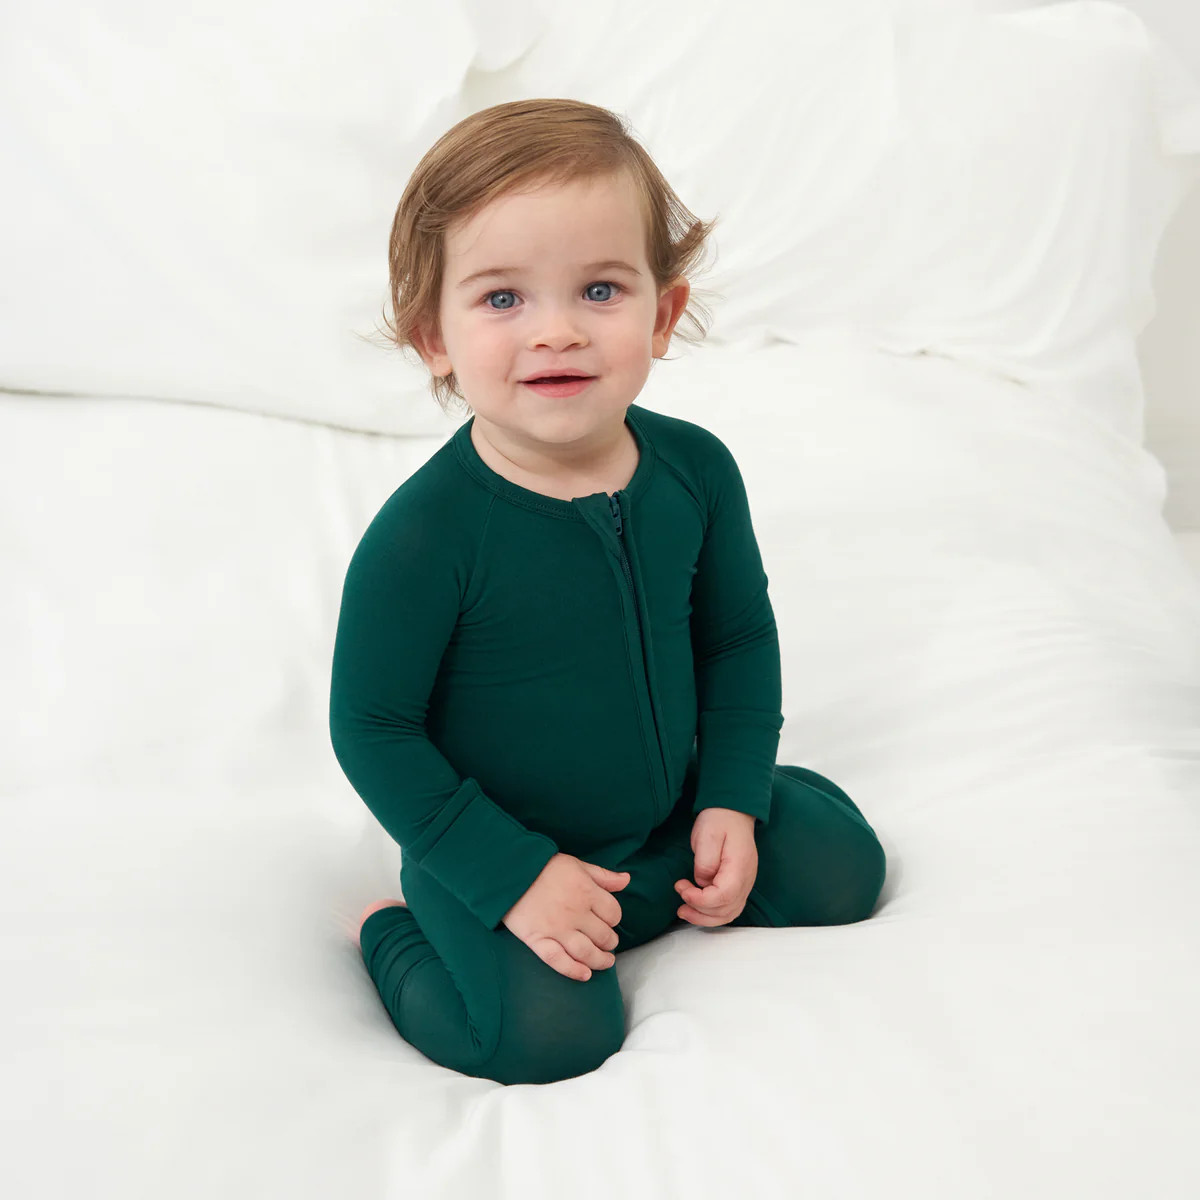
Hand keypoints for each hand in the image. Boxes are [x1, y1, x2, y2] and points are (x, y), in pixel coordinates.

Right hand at [501, 853, 629, 982]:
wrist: (509, 872)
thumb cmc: (544, 866)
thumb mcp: (577, 864)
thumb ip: (603, 876)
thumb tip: (627, 880)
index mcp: (587, 892)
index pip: (613, 913)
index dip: (614, 919)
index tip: (609, 921)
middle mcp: (575, 913)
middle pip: (603, 936)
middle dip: (610, 941)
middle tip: (608, 943)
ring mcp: (557, 929)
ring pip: (586, 952)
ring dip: (600, 960)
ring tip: (605, 962)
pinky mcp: (538, 940)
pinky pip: (558, 961)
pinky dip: (573, 971)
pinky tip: (585, 975)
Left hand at [674, 808, 757, 927]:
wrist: (733, 811)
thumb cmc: (719, 820)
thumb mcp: (707, 835)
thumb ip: (704, 863)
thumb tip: (701, 883)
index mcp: (739, 867)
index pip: (723, 896)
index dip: (700, 900)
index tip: (682, 888)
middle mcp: (746, 880)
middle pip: (726, 910)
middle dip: (699, 911)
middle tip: (680, 897)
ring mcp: (745, 884)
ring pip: (729, 913)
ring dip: (705, 917)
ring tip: (683, 910)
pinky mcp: (738, 885)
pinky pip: (729, 907)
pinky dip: (712, 913)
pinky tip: (696, 907)